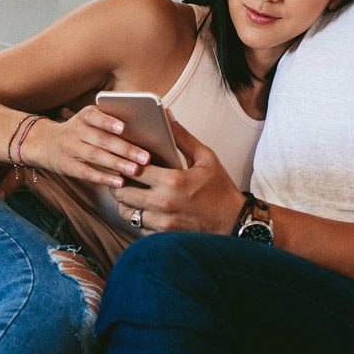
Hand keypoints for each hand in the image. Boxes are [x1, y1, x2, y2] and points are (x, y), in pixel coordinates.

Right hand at [27, 105, 151, 186]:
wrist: (45, 143)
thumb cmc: (79, 131)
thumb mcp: (88, 120)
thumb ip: (109, 122)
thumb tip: (141, 131)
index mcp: (84, 116)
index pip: (94, 116)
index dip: (108, 121)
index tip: (123, 127)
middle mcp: (75, 131)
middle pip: (102, 140)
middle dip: (125, 149)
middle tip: (145, 157)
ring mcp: (70, 149)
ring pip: (95, 156)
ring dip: (117, 164)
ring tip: (136, 170)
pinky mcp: (67, 166)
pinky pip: (87, 173)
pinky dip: (104, 178)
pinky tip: (119, 182)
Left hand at [111, 118, 246, 233]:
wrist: (234, 223)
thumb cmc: (220, 190)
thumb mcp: (206, 158)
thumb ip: (183, 137)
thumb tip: (166, 115)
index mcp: (173, 181)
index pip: (133, 168)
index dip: (125, 163)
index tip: (124, 159)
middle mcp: (164, 203)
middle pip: (122, 193)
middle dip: (119, 183)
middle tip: (122, 177)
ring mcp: (162, 223)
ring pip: (126, 213)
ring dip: (125, 203)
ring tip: (131, 194)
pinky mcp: (162, 237)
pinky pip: (137, 228)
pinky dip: (137, 219)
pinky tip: (144, 209)